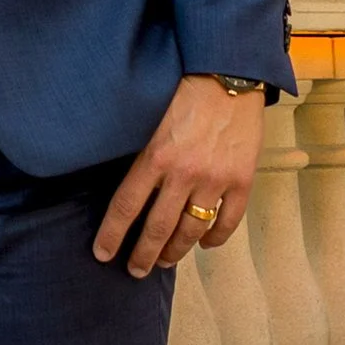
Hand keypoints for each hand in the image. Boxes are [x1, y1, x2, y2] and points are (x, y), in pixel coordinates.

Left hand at [92, 76, 264, 278]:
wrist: (229, 74)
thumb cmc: (182, 89)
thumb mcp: (150, 115)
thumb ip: (140, 150)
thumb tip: (124, 182)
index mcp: (155, 156)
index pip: (126, 206)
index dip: (112, 234)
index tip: (102, 253)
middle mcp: (184, 173)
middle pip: (158, 228)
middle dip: (143, 254)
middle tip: (134, 270)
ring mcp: (215, 180)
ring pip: (191, 230)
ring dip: (176, 251)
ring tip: (165, 260)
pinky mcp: (241, 181)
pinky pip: (227, 222)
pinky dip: (214, 238)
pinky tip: (204, 244)